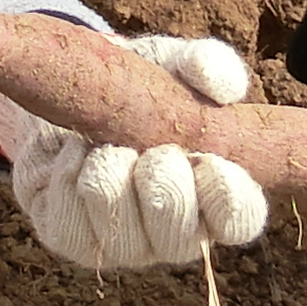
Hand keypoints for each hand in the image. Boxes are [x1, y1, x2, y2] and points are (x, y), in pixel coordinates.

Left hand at [0, 35, 269, 270]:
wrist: (66, 91)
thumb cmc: (136, 84)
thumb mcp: (172, 62)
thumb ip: (208, 64)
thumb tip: (220, 86)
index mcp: (213, 193)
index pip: (239, 221)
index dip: (227, 198)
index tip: (208, 159)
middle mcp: (175, 231)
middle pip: (180, 240)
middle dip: (163, 184)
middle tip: (150, 147)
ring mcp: (126, 243)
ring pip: (125, 237)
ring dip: (112, 176)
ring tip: (105, 142)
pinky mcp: (75, 240)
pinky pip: (75, 228)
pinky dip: (72, 180)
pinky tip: (74, 152)